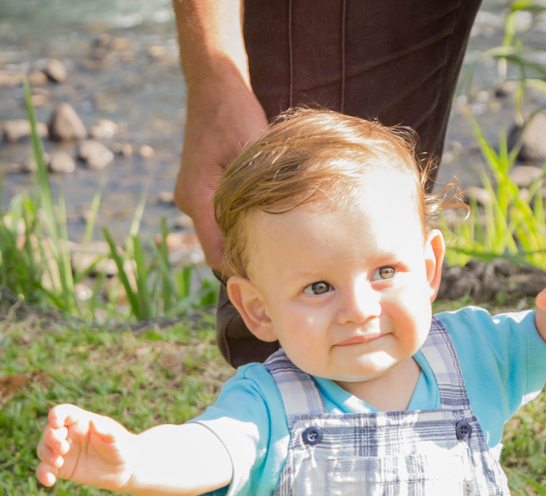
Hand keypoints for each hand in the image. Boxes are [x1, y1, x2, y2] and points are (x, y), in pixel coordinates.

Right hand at [36, 405, 134, 490]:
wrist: (124, 469)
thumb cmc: (120, 447)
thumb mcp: (116, 437)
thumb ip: (106, 430)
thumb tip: (93, 422)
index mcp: (78, 421)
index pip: (62, 413)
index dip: (55, 415)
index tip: (56, 423)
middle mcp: (67, 434)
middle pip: (49, 432)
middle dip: (51, 439)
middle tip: (63, 449)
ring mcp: (63, 452)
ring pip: (43, 449)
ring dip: (46, 455)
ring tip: (58, 463)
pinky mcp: (62, 469)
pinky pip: (45, 469)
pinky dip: (43, 474)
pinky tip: (49, 481)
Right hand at [174, 84, 267, 269]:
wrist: (214, 84)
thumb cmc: (235, 113)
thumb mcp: (253, 153)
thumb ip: (259, 194)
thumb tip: (281, 233)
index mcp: (197, 196)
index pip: (216, 254)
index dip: (241, 272)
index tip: (270, 284)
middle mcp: (188, 201)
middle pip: (217, 249)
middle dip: (245, 263)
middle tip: (280, 276)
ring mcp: (192, 196)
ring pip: (218, 236)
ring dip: (243, 244)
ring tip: (277, 255)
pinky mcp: (199, 190)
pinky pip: (218, 219)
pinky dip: (238, 227)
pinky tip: (265, 228)